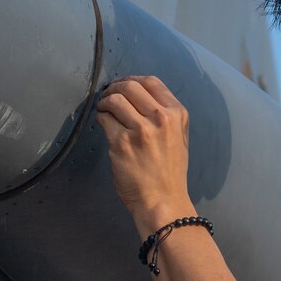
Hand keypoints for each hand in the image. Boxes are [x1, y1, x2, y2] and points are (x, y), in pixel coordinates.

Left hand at [95, 76, 194, 233]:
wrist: (163, 202)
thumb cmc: (170, 173)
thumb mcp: (179, 138)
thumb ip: (167, 115)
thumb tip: (140, 96)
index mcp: (177, 114)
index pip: (152, 82)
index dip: (132, 79)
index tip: (123, 85)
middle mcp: (160, 119)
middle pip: (130, 86)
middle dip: (115, 88)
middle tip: (108, 97)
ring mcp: (140, 130)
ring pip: (114, 100)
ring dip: (105, 102)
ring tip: (104, 110)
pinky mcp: (121, 143)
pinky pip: (104, 119)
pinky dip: (101, 118)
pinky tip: (103, 124)